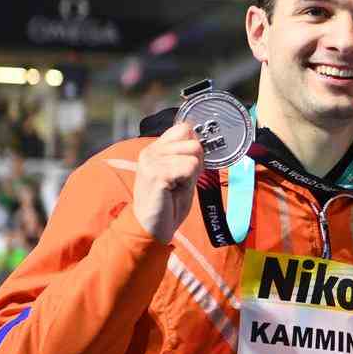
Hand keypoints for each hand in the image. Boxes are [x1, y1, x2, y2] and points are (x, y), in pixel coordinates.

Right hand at [133, 122, 203, 242]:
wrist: (153, 226)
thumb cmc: (168, 202)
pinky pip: (189, 167)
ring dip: (192, 174)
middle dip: (196, 162)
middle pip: (193, 142)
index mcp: (156, 148)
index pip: (184, 128)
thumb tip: (201, 141)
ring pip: (193, 156)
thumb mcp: (181, 173)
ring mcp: (152, 161)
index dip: (194, 146)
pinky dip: (188, 181)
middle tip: (182, 179)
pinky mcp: (156, 173)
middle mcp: (151, 151)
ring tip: (177, 186)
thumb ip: (188, 156)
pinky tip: (174, 190)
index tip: (188, 165)